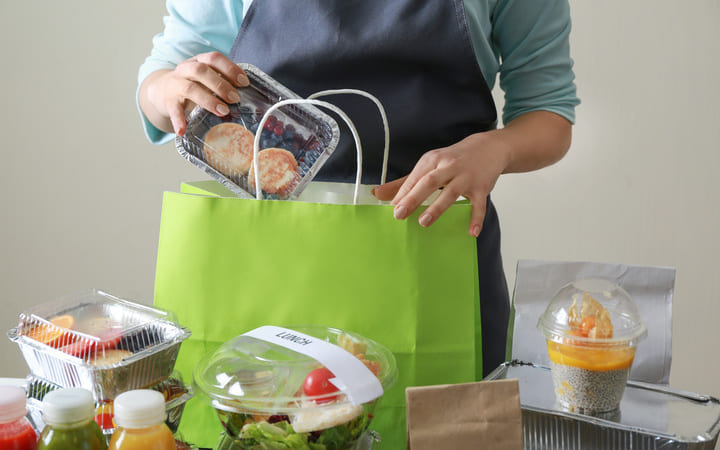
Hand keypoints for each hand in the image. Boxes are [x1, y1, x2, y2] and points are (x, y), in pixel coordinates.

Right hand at [139, 52, 249, 135]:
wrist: (160, 90)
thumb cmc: (192, 85)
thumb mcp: (205, 79)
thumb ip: (222, 82)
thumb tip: (249, 96)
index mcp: (198, 61)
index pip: (214, 58)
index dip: (230, 68)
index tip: (244, 82)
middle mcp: (186, 69)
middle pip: (201, 70)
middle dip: (220, 84)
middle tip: (235, 98)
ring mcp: (175, 85)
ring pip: (190, 88)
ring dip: (208, 100)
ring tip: (222, 111)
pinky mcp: (168, 101)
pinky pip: (173, 110)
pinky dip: (178, 120)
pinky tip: (183, 131)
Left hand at [373, 131, 510, 236]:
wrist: (489, 148)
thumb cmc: (453, 159)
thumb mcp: (429, 165)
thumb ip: (404, 182)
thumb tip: (377, 194)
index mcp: (433, 160)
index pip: (415, 178)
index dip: (402, 193)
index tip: (390, 209)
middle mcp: (449, 166)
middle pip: (429, 181)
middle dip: (413, 198)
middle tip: (399, 214)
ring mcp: (467, 177)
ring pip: (451, 192)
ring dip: (437, 207)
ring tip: (424, 222)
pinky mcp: (482, 188)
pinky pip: (479, 205)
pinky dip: (476, 218)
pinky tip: (472, 232)